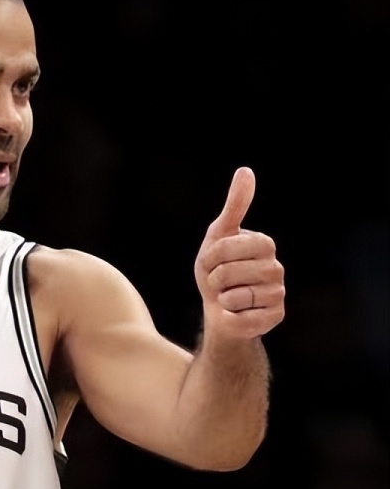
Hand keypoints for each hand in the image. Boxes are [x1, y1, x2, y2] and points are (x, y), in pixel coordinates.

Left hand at [194, 167, 284, 342]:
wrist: (218, 310)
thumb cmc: (217, 270)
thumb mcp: (219, 235)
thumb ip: (235, 205)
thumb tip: (246, 170)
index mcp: (264, 244)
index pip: (226, 247)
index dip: (210, 256)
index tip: (212, 261)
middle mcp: (277, 268)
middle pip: (228, 271)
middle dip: (213, 279)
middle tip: (219, 282)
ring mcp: (278, 293)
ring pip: (236, 296)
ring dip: (222, 298)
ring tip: (228, 297)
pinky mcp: (275, 317)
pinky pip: (242, 318)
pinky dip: (230, 316)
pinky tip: (237, 313)